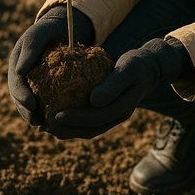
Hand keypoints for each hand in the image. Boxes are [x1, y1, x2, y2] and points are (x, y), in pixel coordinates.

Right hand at [8, 5, 93, 125]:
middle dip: (26, 112)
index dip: (21, 95)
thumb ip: (30, 48)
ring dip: (35, 116)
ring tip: (45, 126)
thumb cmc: (49, 30)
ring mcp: (30, 83)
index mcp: (17, 64)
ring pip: (29, 104)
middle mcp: (21, 76)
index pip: (16, 83)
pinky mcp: (42, 88)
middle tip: (37, 121)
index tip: (31, 104)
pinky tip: (57, 122)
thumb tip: (20, 72)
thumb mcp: (39, 34)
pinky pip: (43, 102)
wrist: (59, 30)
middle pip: (20, 98)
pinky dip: (48, 112)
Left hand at [45, 37, 187, 139]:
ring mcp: (114, 116)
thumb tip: (93, 101)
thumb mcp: (127, 69)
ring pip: (89, 129)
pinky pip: (90, 121)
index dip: (75, 119)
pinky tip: (57, 114)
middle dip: (67, 130)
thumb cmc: (137, 64)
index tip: (55, 115)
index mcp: (122, 108)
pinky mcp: (109, 111)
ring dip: (68, 130)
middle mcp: (117, 116)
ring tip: (47, 126)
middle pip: (90, 130)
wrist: (149, 67)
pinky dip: (74, 122)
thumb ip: (113, 85)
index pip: (96, 118)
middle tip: (45, 125)